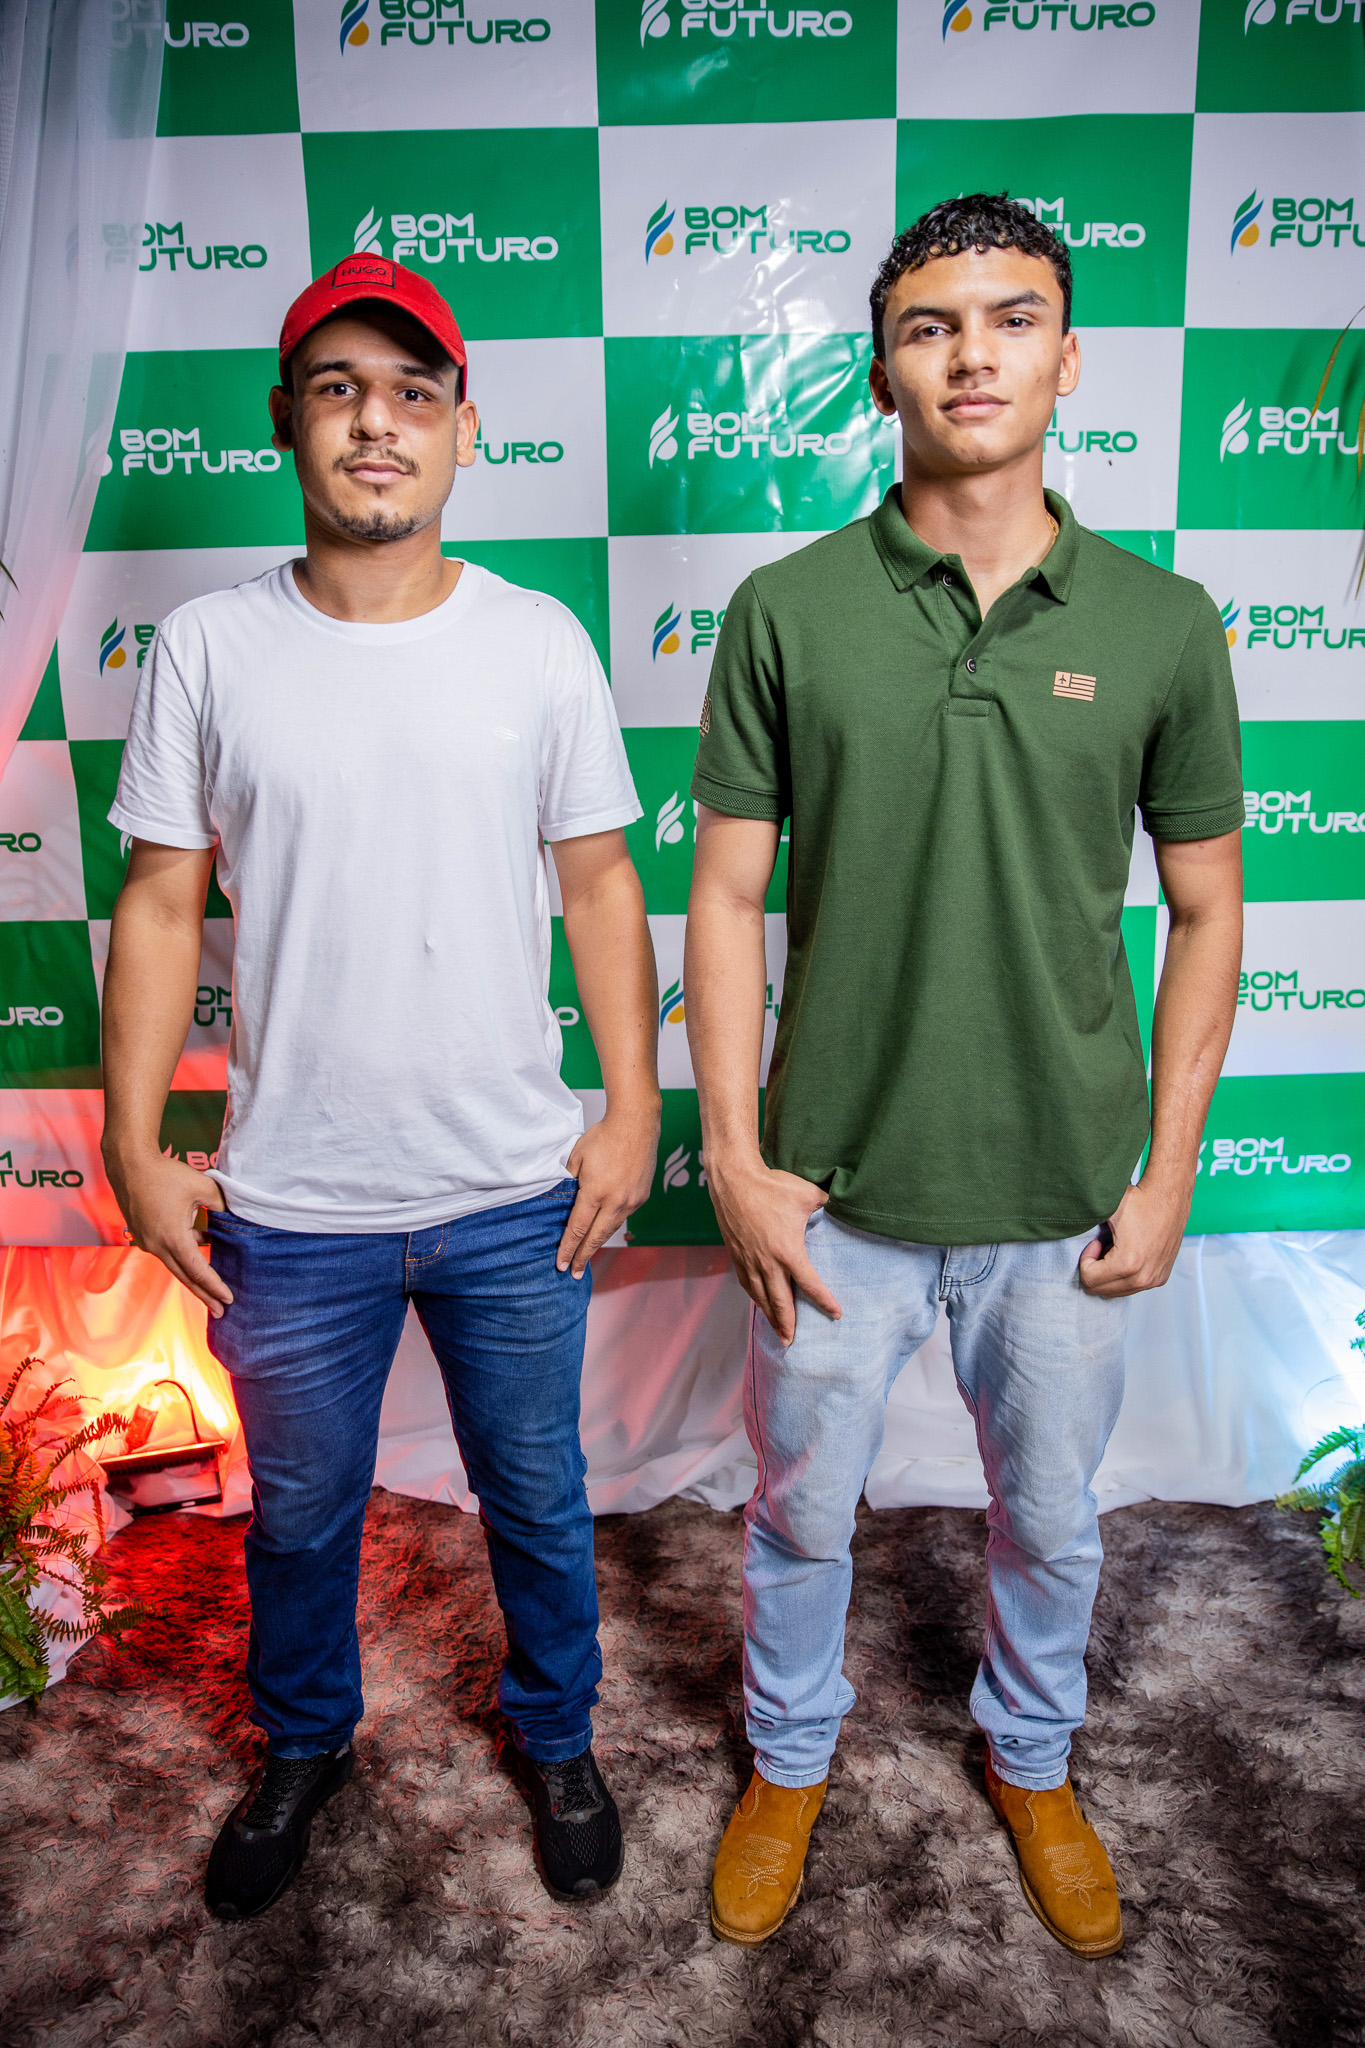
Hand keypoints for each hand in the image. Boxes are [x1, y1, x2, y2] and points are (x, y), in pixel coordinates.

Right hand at [105, 1150, 232, 1317]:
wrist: (129, 1164)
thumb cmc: (165, 1173)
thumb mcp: (203, 1186)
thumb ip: (223, 1205)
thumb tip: (236, 1217)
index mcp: (173, 1238)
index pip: (198, 1270)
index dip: (215, 1286)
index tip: (228, 1299)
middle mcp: (156, 1245)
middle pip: (185, 1277)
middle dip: (204, 1295)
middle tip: (220, 1311)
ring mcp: (147, 1241)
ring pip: (175, 1265)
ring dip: (193, 1277)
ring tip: (211, 1290)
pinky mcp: (143, 1234)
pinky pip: (167, 1251)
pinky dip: (183, 1256)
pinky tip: (201, 1248)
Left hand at [557, 1101, 660, 1278]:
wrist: (636, 1124)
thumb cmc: (604, 1136)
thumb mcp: (576, 1157)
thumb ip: (568, 1181)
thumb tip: (562, 1198)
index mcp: (595, 1192)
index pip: (577, 1229)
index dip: (567, 1248)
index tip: (560, 1263)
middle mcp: (615, 1201)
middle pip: (595, 1238)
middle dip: (582, 1257)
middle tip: (573, 1273)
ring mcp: (631, 1201)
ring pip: (611, 1230)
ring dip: (597, 1244)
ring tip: (586, 1257)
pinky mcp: (642, 1197)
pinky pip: (622, 1217)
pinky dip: (610, 1227)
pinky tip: (603, 1231)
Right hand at [705, 1151, 840, 1344]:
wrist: (734, 1180)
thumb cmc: (772, 1185)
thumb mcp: (808, 1194)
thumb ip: (827, 1205)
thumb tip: (843, 1207)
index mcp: (788, 1251)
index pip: (810, 1284)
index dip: (824, 1301)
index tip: (836, 1313)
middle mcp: (767, 1262)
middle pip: (780, 1301)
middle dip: (788, 1323)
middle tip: (792, 1341)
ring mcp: (748, 1260)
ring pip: (760, 1296)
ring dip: (769, 1315)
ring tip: (777, 1330)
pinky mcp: (736, 1254)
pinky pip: (746, 1283)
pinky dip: (754, 1297)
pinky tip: (759, 1302)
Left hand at [1077, 1176, 1190, 1298]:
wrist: (1169, 1196)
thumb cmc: (1139, 1200)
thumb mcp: (1105, 1210)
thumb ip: (1081, 1223)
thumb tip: (1058, 1225)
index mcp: (1128, 1264)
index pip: (1089, 1279)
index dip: (1086, 1259)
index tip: (1095, 1242)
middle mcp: (1143, 1277)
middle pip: (1101, 1290)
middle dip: (1096, 1269)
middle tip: (1103, 1246)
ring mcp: (1154, 1280)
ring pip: (1116, 1292)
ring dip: (1109, 1273)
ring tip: (1115, 1249)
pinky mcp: (1160, 1278)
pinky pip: (1132, 1287)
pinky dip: (1124, 1275)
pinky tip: (1129, 1253)